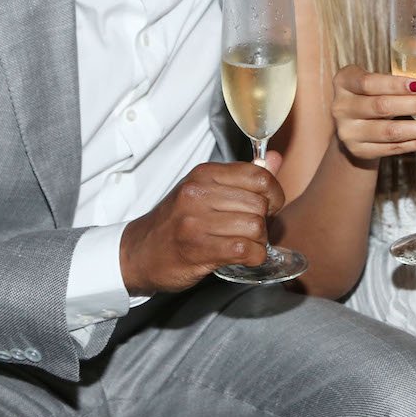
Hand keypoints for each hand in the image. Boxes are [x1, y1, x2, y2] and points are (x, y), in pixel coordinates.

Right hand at [119, 155, 285, 294]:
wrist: (139, 252)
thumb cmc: (176, 221)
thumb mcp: (205, 189)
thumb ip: (243, 176)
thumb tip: (276, 159)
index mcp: (204, 174)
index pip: (258, 175)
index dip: (274, 194)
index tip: (270, 206)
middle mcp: (198, 193)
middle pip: (259, 205)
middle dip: (265, 222)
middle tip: (253, 230)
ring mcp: (195, 222)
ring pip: (255, 228)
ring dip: (258, 242)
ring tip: (245, 243)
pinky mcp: (197, 249)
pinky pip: (245, 250)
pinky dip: (254, 256)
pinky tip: (244, 257)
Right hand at [331, 66, 415, 162]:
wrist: (352, 127)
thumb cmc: (369, 96)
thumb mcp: (372, 82)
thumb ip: (393, 82)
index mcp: (344, 82)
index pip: (369, 82)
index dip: (396, 85)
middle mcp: (341, 107)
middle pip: (382, 107)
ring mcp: (349, 132)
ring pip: (391, 131)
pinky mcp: (360, 151)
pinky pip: (395, 148)